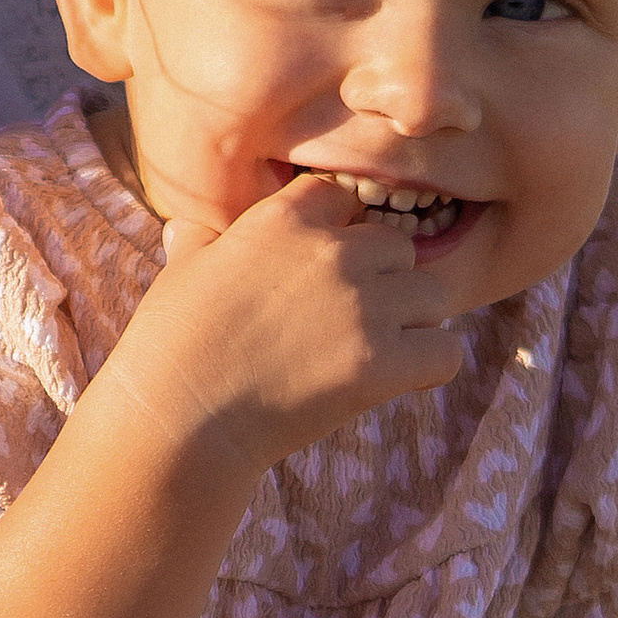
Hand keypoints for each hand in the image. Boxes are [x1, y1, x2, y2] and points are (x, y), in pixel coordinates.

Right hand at [107, 169, 465, 472]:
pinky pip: (446, 352)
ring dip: (411, 323)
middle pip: (399, 248)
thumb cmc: (172, 346)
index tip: (320, 273)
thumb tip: (188, 230)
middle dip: (383, 281)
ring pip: (433, 296)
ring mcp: (364, 308)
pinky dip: (429, 366)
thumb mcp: (180, 273)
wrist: (178, 418)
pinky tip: (397, 378)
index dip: (339, 235)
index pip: (344, 199)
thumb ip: (201, 241)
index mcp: (286, 219)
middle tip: (348, 323)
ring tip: (373, 352)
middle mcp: (334, 254)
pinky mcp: (382, 364)